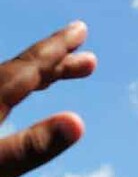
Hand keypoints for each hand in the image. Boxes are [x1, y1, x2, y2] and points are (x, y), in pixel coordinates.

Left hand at [0, 22, 96, 176]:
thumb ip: (31, 146)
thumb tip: (79, 123)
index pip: (28, 67)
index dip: (56, 48)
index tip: (80, 30)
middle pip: (17, 72)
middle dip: (54, 64)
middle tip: (89, 62)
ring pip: (3, 84)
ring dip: (34, 79)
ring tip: (56, 78)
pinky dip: (12, 92)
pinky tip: (11, 104)